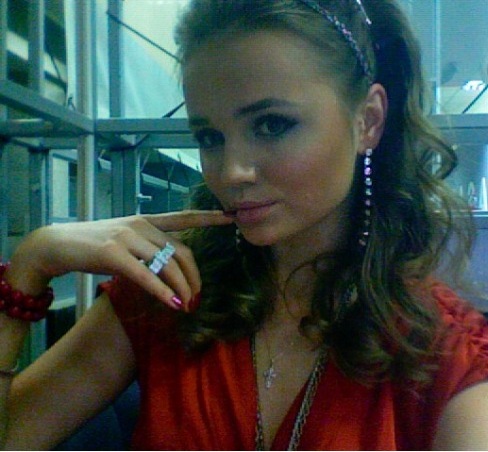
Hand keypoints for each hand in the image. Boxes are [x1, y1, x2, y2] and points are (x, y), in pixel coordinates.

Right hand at [7, 211, 233, 310]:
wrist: (56, 245)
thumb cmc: (93, 245)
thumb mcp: (126, 242)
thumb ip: (148, 250)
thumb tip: (170, 270)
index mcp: (146, 221)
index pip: (184, 218)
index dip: (208, 217)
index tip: (230, 217)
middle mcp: (141, 226)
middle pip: (182, 252)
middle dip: (194, 276)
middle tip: (197, 296)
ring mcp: (128, 238)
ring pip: (168, 265)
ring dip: (182, 289)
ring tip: (187, 305)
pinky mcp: (113, 253)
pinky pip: (146, 275)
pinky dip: (162, 291)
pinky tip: (172, 304)